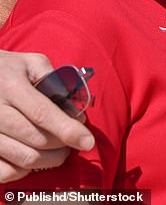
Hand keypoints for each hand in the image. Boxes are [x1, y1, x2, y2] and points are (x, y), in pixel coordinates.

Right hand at [0, 51, 94, 181]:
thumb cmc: (6, 70)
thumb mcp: (30, 63)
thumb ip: (53, 78)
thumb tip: (74, 105)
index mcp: (11, 87)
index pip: (43, 114)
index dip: (67, 130)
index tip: (87, 141)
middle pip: (36, 139)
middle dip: (63, 144)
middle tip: (75, 139)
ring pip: (23, 159)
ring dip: (49, 159)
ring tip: (61, 150)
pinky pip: (5, 172)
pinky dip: (24, 170)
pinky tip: (34, 157)